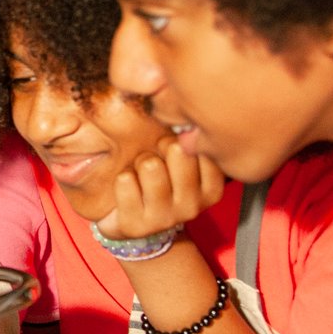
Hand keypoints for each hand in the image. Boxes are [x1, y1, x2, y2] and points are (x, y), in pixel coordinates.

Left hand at [97, 134, 225, 238]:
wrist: (133, 224)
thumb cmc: (159, 182)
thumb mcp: (181, 163)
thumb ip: (187, 141)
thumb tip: (180, 108)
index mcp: (211, 189)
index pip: (200, 146)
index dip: (180, 136)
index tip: (173, 147)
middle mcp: (194, 206)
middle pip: (177, 150)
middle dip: (159, 146)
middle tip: (154, 159)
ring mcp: (165, 218)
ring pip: (150, 164)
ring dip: (138, 163)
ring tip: (139, 174)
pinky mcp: (136, 225)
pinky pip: (125, 180)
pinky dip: (121, 177)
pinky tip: (126, 188)